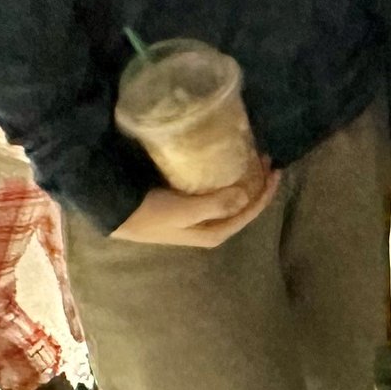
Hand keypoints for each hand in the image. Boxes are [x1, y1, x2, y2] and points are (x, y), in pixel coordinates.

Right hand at [112, 166, 279, 247]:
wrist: (115, 214)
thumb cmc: (150, 214)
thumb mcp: (184, 211)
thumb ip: (215, 205)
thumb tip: (245, 197)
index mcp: (213, 233)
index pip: (249, 212)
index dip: (265, 193)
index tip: (275, 169)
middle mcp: (209, 227)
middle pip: (242, 204)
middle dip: (257, 182)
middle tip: (263, 157)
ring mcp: (198, 216)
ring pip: (230, 197)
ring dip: (243, 178)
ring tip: (251, 156)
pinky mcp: (187, 205)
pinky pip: (216, 191)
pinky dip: (226, 178)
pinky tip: (227, 163)